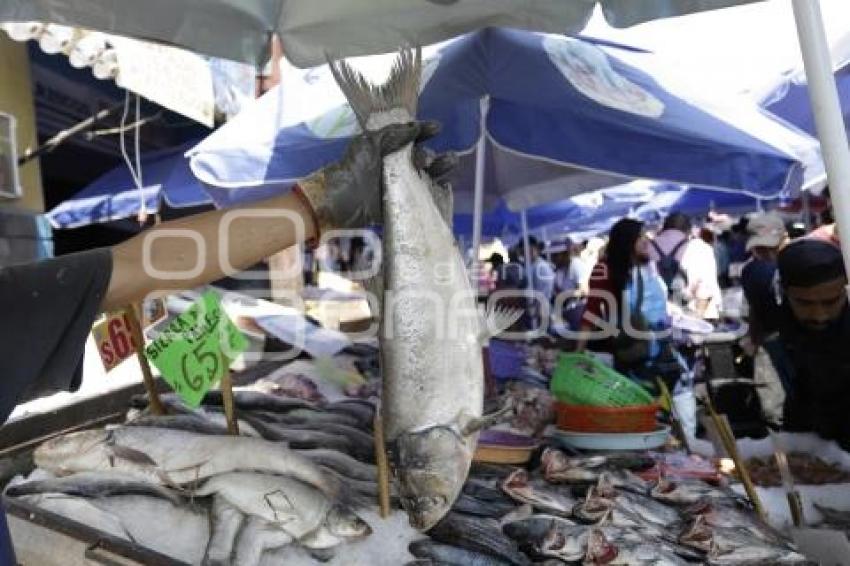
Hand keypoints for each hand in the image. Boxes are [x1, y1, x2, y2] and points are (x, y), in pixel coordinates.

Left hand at [298, 120, 454, 232]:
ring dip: (440, 168)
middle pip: (424, 158)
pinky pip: (426, 195)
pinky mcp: (405, 204)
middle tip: (426, 158)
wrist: (339, 203)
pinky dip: (438, 189)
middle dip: (433, 154)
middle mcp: (398, 167)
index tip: (436, 128)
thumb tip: (415, 127)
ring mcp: (403, 186)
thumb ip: (392, 134)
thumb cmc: (352, 170)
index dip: (425, 132)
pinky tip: (444, 183)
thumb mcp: (368, 144)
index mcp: (388, 150)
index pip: (412, 138)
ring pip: (429, 175)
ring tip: (449, 162)